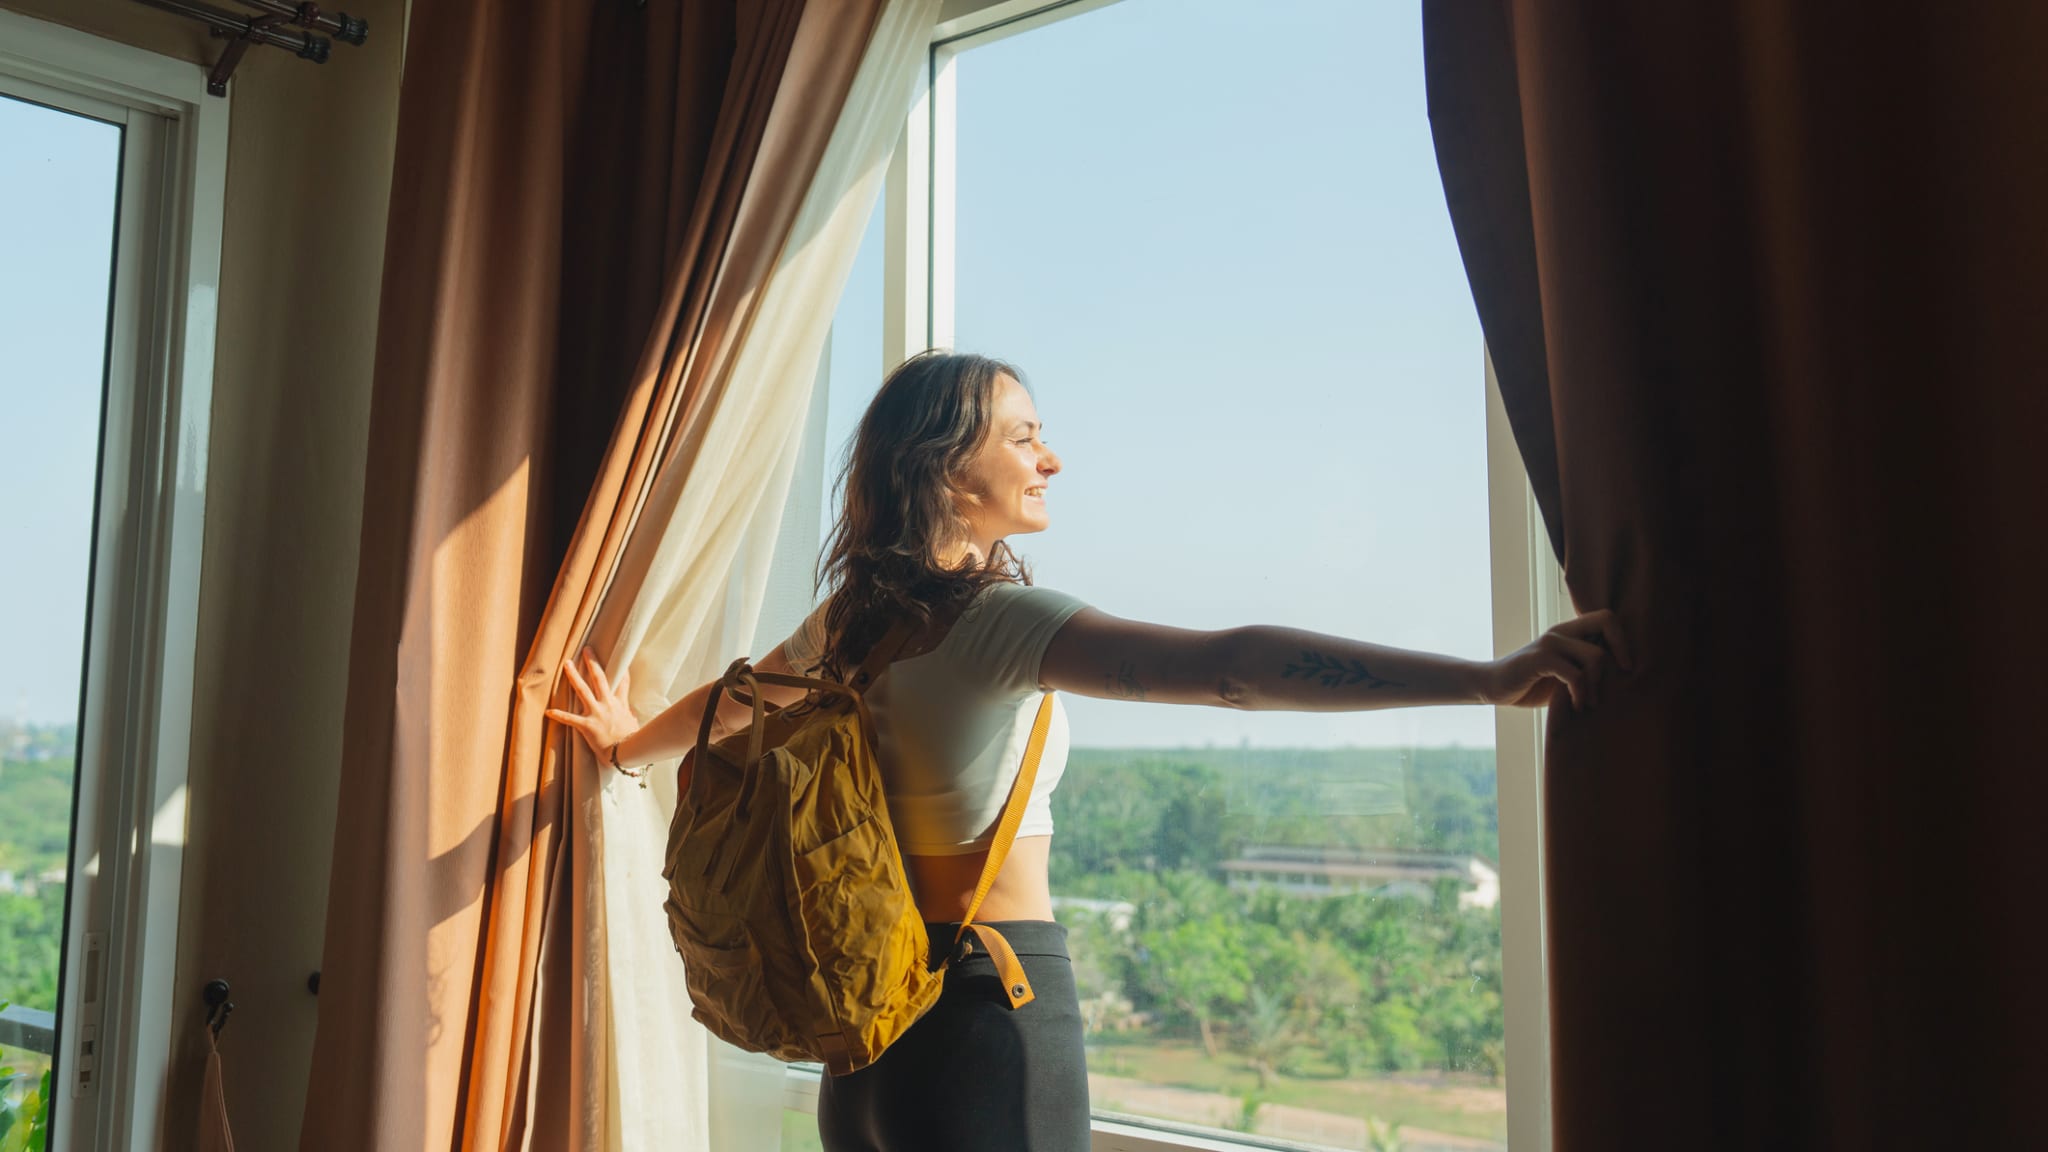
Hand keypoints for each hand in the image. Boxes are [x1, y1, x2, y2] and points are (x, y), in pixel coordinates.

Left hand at [545, 648, 639, 763]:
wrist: (626, 751)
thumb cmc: (632, 740)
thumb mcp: (633, 724)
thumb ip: (630, 717)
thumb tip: (630, 715)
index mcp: (619, 704)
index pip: (622, 683)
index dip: (622, 671)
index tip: (620, 660)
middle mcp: (607, 704)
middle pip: (599, 678)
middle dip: (592, 663)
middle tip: (586, 650)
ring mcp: (596, 713)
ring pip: (582, 690)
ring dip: (573, 676)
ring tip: (566, 665)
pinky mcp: (587, 725)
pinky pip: (570, 719)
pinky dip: (559, 715)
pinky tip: (548, 711)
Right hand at [1480, 610, 1632, 710]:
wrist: (1492, 686)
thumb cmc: (1530, 684)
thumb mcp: (1563, 675)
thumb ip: (1584, 668)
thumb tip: (1619, 678)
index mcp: (1569, 631)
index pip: (1607, 618)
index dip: (1623, 639)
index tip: (1625, 667)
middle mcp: (1561, 631)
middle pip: (1607, 624)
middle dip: (1620, 656)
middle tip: (1617, 684)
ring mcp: (1550, 644)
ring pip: (1595, 655)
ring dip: (1598, 685)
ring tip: (1589, 704)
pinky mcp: (1539, 659)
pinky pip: (1575, 675)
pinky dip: (1581, 694)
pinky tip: (1576, 706)